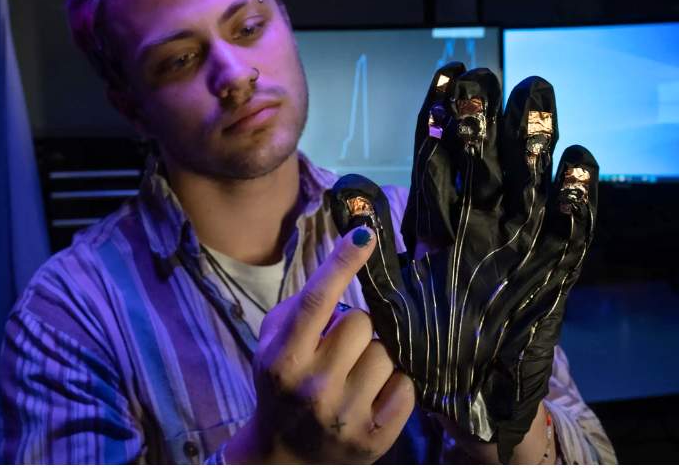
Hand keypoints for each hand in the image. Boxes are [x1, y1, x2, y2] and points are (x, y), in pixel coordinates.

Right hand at [224, 227, 414, 463]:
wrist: (285, 455)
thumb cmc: (281, 383)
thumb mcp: (273, 343)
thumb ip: (302, 307)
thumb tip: (346, 266)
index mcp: (283, 358)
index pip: (316, 301)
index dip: (342, 262)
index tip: (364, 233)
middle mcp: (313, 387)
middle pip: (361, 323)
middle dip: (356, 328)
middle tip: (342, 346)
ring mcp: (346, 415)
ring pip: (387, 354)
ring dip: (375, 357)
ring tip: (355, 375)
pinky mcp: (376, 438)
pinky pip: (406, 386)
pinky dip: (394, 385)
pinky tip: (372, 395)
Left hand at [329, 63, 596, 461]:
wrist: (464, 389)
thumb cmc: (422, 340)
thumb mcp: (390, 289)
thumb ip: (373, 240)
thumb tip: (344, 186)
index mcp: (439, 220)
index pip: (439, 154)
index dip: (443, 114)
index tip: (446, 73)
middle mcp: (479, 221)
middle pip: (485, 157)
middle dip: (486, 116)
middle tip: (485, 78)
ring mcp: (518, 241)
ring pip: (527, 179)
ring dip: (530, 139)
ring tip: (532, 95)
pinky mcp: (551, 269)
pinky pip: (570, 228)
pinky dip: (575, 197)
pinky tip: (574, 162)